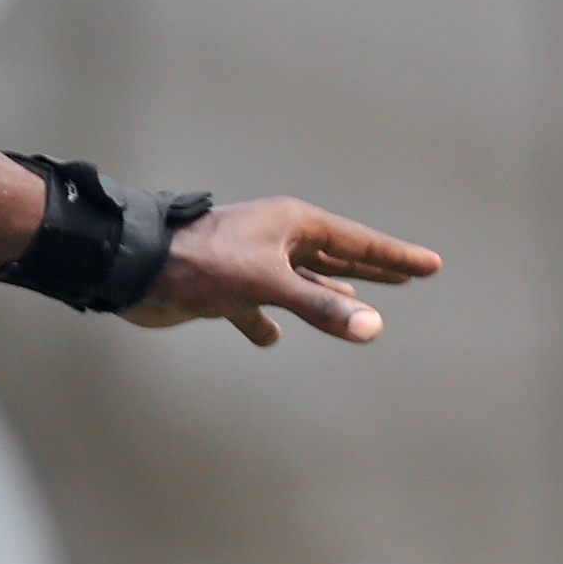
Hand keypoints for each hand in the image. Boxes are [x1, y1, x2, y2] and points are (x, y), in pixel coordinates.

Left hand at [121, 197, 438, 346]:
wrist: (130, 268)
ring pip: (299, 282)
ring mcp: (247, 265)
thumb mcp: (266, 284)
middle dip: (371, 267)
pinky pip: (254, 309)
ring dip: (325, 294)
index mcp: (291, 225)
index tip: (431, 264)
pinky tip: (271, 338)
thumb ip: (319, 307)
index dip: (395, 256)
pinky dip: (264, 324)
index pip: (357, 242)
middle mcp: (273, 240)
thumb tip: (372, 328)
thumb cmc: (197, 263)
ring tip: (356, 303)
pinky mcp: (221, 290)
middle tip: (410, 273)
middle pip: (334, 257)